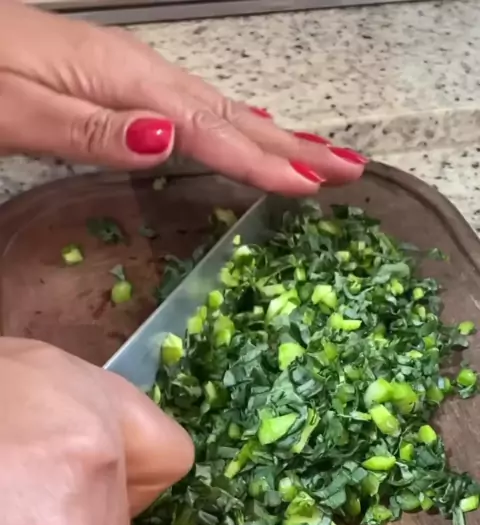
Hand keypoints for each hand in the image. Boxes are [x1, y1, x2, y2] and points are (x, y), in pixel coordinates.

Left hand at [0, 0, 366, 194]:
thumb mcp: (20, 111)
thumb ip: (94, 130)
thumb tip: (169, 139)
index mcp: (122, 82)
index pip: (206, 128)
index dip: (258, 161)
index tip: (309, 186)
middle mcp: (137, 73)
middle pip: (229, 113)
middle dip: (290, 144)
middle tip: (346, 169)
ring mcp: (130, 73)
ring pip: (218, 106)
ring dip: (272, 134)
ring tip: (318, 155)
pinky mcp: (117, 78)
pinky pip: (194, 102)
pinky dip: (232, 120)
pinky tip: (245, 125)